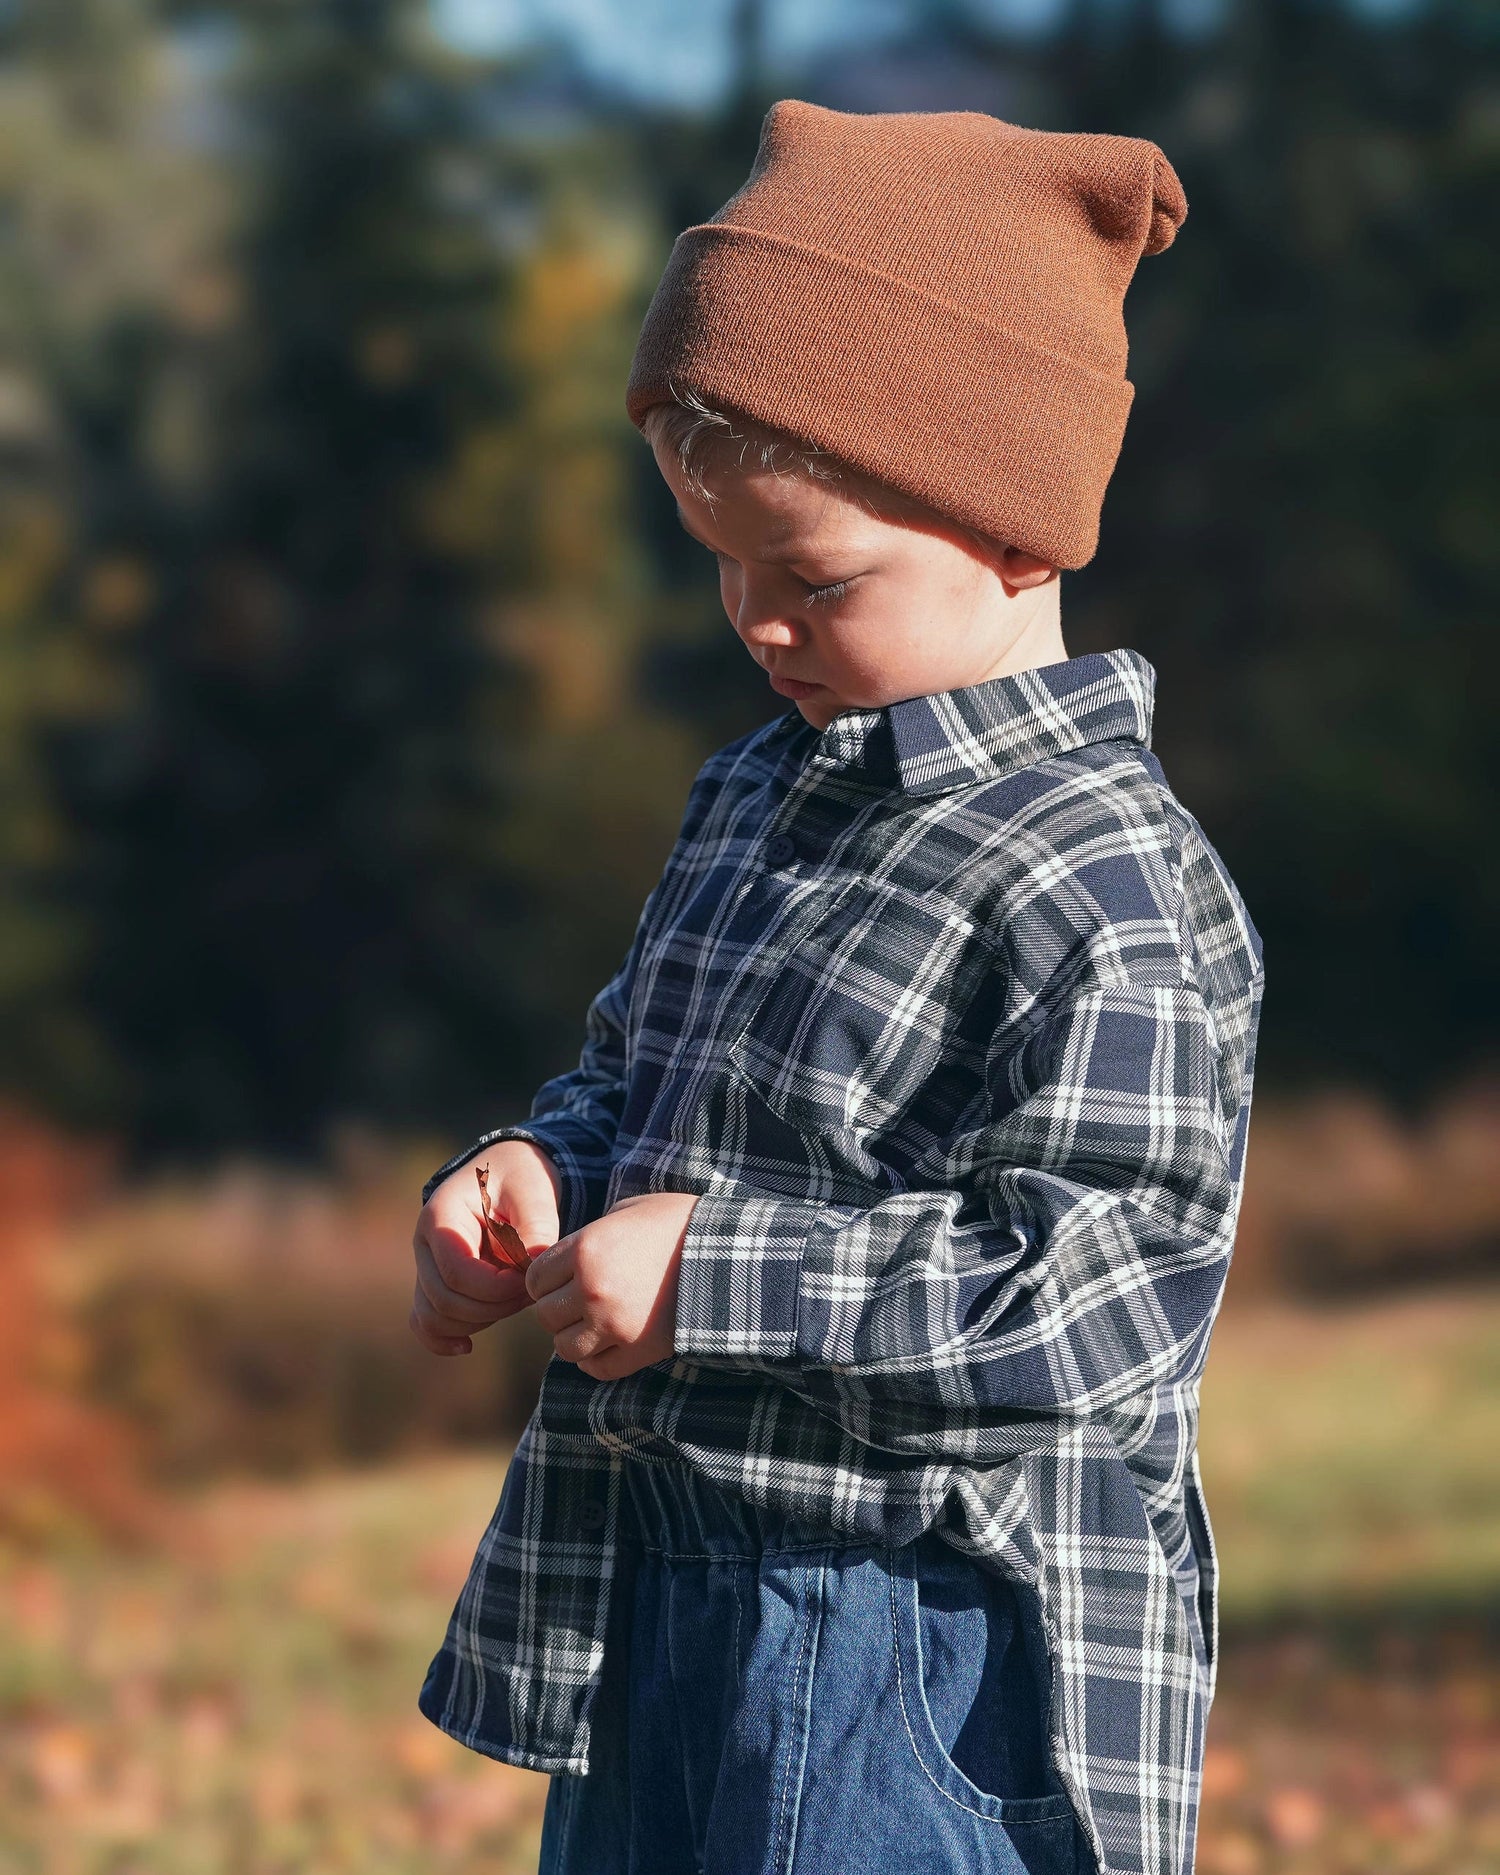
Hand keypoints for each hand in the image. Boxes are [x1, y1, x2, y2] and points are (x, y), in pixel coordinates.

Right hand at [409, 1140, 562, 1355]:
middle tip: (531, 1292)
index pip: (458, 1272)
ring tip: (519, 1299)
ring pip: (436, 1315)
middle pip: (445, 1300)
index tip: (529, 1281)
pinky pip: (424, 1321)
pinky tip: (467, 1348)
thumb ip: (536, 1230)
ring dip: (481, 1319)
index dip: (497, 1288)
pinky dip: (442, 1340)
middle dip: (494, 1306)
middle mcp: (424, 1243)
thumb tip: (532, 1271)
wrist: (509, 1172)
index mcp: (441, 1215)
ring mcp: (425, 1265)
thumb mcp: (534, 1192)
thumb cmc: (522, 1178)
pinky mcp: (434, 1283)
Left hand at [524, 1190, 699, 1381]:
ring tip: (591, 1323)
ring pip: (564, 1347)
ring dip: (574, 1336)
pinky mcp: (638, 1350)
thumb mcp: (629, 1211)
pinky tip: (605, 1344)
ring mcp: (614, 1325)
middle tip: (577, 1300)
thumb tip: (565, 1259)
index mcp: (585, 1249)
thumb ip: (590, 1234)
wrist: (730, 1253)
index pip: (535, 1278)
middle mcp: (592, 1290)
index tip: (561, 1278)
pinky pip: (597, 1368)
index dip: (546, 1278)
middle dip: (558, 1307)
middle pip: (545, 1315)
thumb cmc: (678, 1223)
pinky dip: (595, 1360)